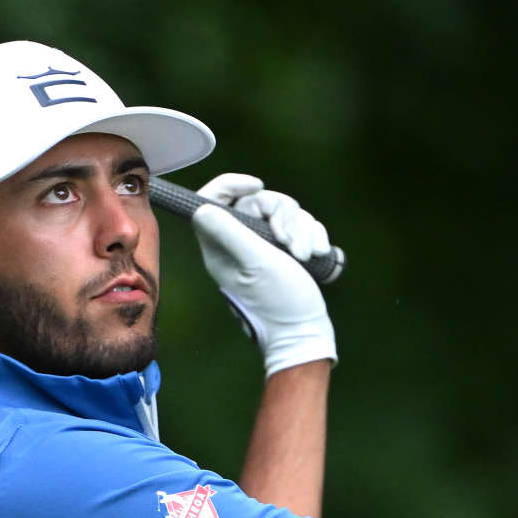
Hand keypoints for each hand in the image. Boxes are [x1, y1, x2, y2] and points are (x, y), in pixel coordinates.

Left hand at [191, 173, 337, 376]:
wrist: (305, 333)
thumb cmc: (278, 302)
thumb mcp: (255, 263)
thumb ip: (229, 232)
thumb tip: (200, 208)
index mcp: (220, 247)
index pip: (212, 200)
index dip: (232, 185)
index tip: (257, 185)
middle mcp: (239, 244)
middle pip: (258, 202)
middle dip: (282, 216)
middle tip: (289, 243)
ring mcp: (264, 248)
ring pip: (284, 213)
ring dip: (301, 230)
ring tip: (304, 256)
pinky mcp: (286, 252)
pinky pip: (301, 226)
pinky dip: (312, 237)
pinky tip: (317, 256)